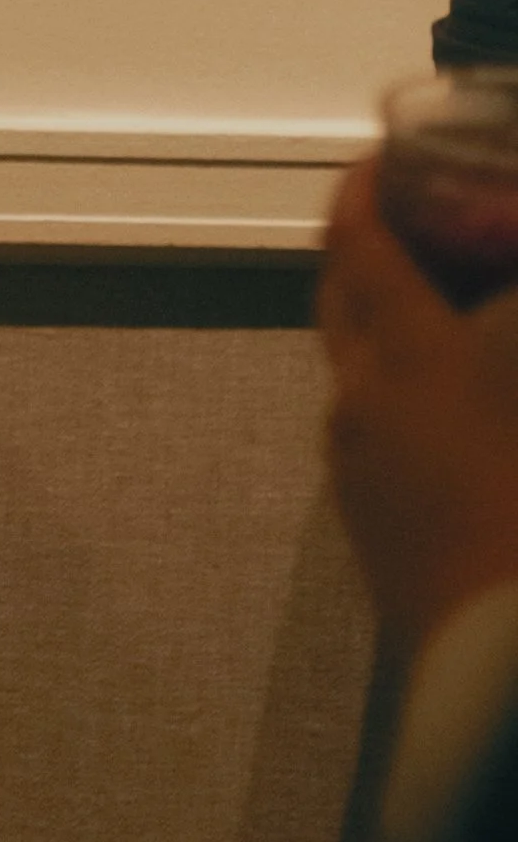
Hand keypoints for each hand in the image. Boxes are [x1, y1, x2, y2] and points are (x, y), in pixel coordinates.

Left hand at [320, 160, 517, 646]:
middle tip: (424, 218)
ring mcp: (357, 467)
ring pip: (353, 364)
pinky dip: (401, 385)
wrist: (500, 689)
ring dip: (387, 319)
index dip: (366, 186)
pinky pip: (372, 424)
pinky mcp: (372, 522)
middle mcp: (362, 401)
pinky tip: (462, 400)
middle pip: (339, 294)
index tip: (387, 153)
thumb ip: (508, 319)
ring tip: (454, 305)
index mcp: (409, 359)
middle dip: (369, 244)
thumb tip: (497, 318)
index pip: (360, 241)